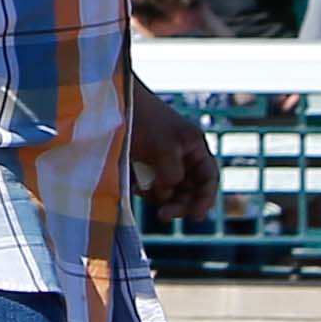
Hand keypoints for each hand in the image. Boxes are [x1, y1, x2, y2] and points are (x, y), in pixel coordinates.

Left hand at [128, 85, 217, 227]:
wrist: (112, 104)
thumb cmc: (143, 120)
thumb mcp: (164, 147)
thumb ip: (172, 174)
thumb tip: (168, 195)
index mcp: (194, 147)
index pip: (208, 179)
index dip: (205, 199)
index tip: (195, 217)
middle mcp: (181, 157)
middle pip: (189, 191)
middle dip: (179, 204)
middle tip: (163, 215)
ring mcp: (161, 163)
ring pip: (168, 193)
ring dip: (160, 199)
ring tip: (143, 191)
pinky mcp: (142, 168)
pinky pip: (149, 189)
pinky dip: (145, 192)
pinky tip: (134, 186)